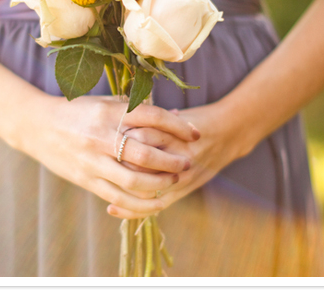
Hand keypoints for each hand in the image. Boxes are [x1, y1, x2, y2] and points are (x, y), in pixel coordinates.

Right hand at [13, 93, 200, 216]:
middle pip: (145, 153)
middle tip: (187, 162)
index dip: (177, 127)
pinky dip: (139, 203)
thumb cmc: (77, 111)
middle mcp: (102, 136)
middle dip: (171, 161)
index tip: (194, 134)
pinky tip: (155, 202)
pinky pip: (117, 197)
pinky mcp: (86, 180)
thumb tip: (174, 117)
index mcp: (109, 112)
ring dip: (159, 184)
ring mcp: (93, 160)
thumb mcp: (106, 103)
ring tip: (173, 181)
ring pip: (133, 180)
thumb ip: (137, 109)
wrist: (38, 125)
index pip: (152, 117)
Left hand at [105, 102, 248, 218]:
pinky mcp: (183, 189)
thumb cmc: (194, 121)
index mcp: (169, 130)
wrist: (230, 132)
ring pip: (143, 187)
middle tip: (93, 163)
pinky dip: (132, 209)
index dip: (116, 140)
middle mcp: (175, 153)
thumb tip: (115, 113)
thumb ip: (146, 118)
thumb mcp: (169, 113)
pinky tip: (112, 207)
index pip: (137, 136)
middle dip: (114, 164)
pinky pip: (154, 204)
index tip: (96, 139)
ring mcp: (180, 174)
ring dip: (119, 188)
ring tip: (97, 184)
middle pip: (137, 163)